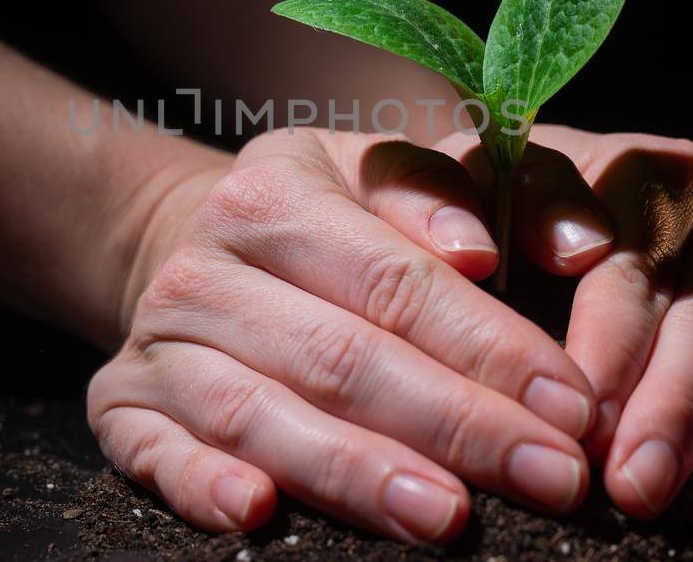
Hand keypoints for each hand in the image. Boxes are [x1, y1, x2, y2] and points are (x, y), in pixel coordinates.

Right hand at [88, 129, 597, 542]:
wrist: (183, 242)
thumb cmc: (322, 218)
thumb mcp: (386, 174)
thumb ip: (474, 194)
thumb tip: (549, 247)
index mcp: (275, 191)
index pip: (395, 280)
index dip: (489, 348)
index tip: (573, 407)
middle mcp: (206, 264)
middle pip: (340, 356)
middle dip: (455, 425)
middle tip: (550, 479)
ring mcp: (157, 339)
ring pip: (260, 414)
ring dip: (355, 472)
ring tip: (445, 518)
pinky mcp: (119, 406)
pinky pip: (154, 454)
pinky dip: (201, 485)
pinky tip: (256, 514)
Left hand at [437, 124, 692, 521]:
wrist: (515, 208)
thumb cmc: (476, 203)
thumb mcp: (446, 184)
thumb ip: (433, 192)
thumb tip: (469, 252)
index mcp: (636, 175)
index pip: (631, 258)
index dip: (609, 337)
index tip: (580, 411)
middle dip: (673, 405)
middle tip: (633, 485)